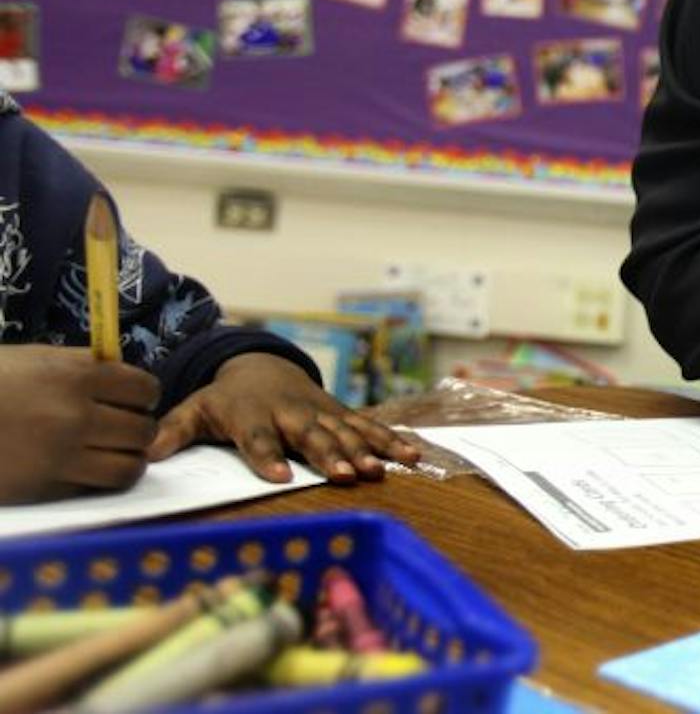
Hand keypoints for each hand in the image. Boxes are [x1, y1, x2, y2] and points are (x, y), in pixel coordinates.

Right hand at [0, 346, 159, 501]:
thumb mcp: (34, 359)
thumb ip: (83, 365)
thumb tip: (122, 374)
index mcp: (77, 377)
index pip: (145, 390)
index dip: (143, 395)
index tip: (134, 399)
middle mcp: (77, 417)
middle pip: (143, 430)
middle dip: (138, 428)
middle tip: (124, 428)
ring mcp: (61, 456)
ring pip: (129, 467)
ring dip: (127, 460)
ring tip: (113, 454)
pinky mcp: (44, 487)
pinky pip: (93, 488)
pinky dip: (96, 481)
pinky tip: (82, 469)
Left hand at [147, 353, 421, 484]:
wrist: (262, 366)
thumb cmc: (225, 400)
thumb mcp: (194, 410)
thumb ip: (173, 431)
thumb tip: (144, 453)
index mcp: (251, 414)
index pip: (257, 437)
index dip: (266, 455)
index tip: (278, 476)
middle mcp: (290, 412)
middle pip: (310, 435)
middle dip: (327, 454)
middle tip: (342, 475)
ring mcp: (320, 412)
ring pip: (344, 432)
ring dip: (364, 451)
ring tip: (380, 470)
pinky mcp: (342, 414)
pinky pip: (370, 427)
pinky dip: (391, 440)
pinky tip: (413, 455)